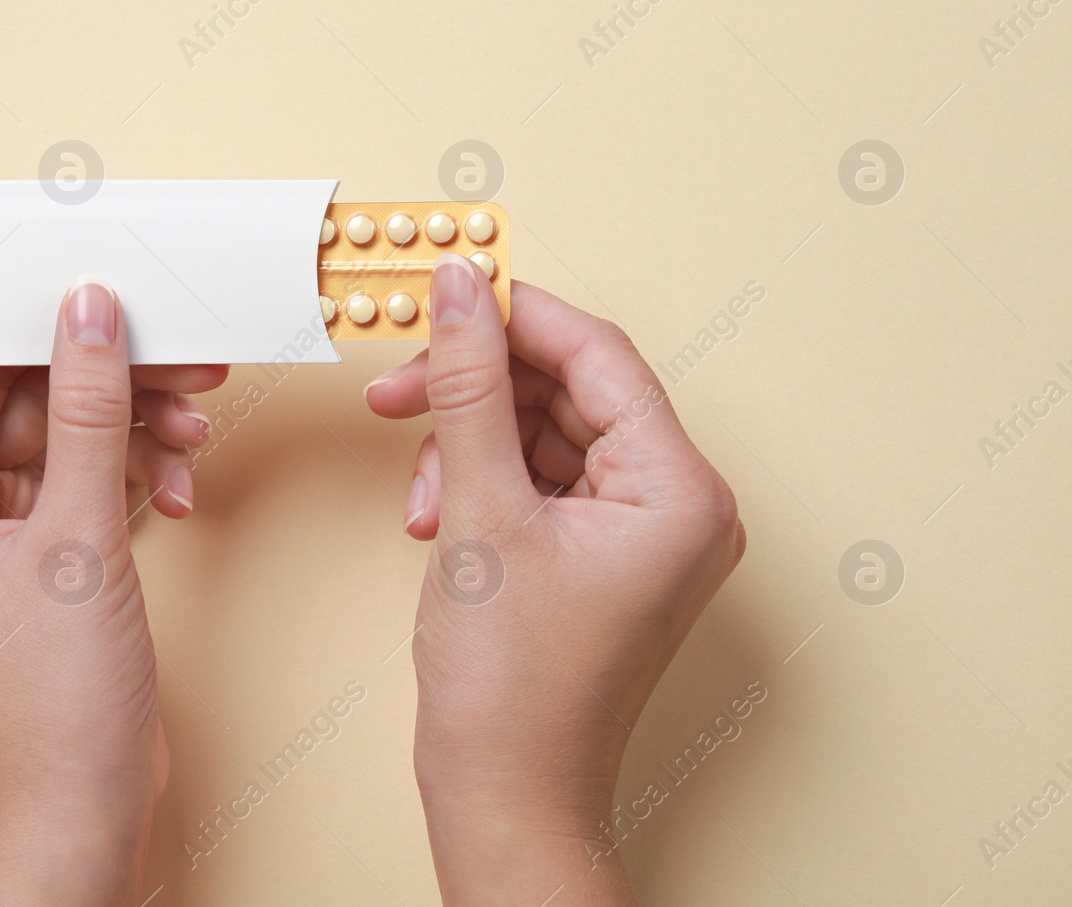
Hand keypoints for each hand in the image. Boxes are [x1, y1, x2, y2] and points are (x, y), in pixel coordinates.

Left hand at [0, 279, 225, 905]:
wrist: (84, 808)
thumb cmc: (50, 703)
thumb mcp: (76, 537)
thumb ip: (86, 413)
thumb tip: (88, 313)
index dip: (39, 331)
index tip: (107, 295)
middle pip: (28, 401)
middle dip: (111, 385)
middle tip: (185, 361)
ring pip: (68, 440)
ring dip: (135, 431)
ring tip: (194, 431)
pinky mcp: (47, 560)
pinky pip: (89, 484)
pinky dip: (136, 477)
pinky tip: (176, 489)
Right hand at [365, 257, 744, 905]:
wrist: (503, 794)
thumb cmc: (510, 687)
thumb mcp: (479, 512)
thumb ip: (468, 387)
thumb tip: (461, 291)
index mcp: (679, 490)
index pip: (598, 355)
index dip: (515, 314)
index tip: (448, 287)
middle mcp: (677, 504)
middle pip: (568, 390)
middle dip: (476, 389)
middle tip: (401, 387)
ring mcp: (640, 531)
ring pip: (545, 432)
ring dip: (469, 443)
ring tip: (420, 487)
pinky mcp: (602, 551)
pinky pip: (540, 478)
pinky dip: (482, 481)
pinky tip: (436, 513)